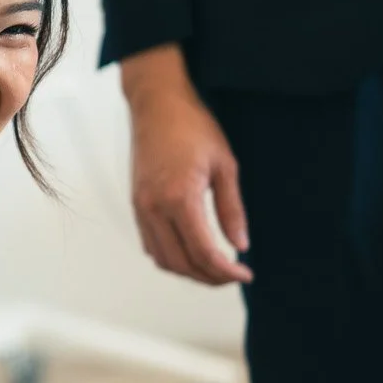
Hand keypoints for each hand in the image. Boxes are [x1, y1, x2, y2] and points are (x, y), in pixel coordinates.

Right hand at [122, 44, 250, 285]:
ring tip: (214, 269)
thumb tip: (240, 245)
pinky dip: (171, 257)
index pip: (204, 251)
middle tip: (233, 276)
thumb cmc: (192, 127)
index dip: (226, 271)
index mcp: (179, 197)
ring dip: (189, 271)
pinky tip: (191, 252)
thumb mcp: (225, 166)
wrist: (157, 104)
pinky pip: (150, 244)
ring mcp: (141, 207)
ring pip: (162, 259)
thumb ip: (232, 210)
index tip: (245, 275)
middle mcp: (154, 208)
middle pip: (181, 262)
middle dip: (209, 277)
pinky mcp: (136, 204)